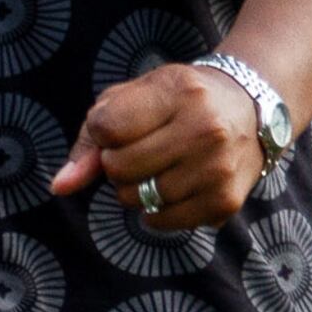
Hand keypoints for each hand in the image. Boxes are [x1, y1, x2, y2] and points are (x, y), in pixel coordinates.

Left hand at [52, 61, 269, 231]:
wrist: (251, 108)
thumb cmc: (178, 103)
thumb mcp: (134, 100)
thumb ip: (91, 139)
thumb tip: (60, 186)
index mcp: (178, 91)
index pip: (106, 127)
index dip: (105, 132)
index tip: (126, 125)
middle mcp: (204, 127)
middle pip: (118, 168)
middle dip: (118, 163)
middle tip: (145, 149)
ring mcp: (217, 166)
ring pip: (135, 198)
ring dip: (136, 188)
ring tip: (164, 165)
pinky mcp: (224, 200)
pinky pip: (160, 220)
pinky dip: (156, 210)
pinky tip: (177, 185)